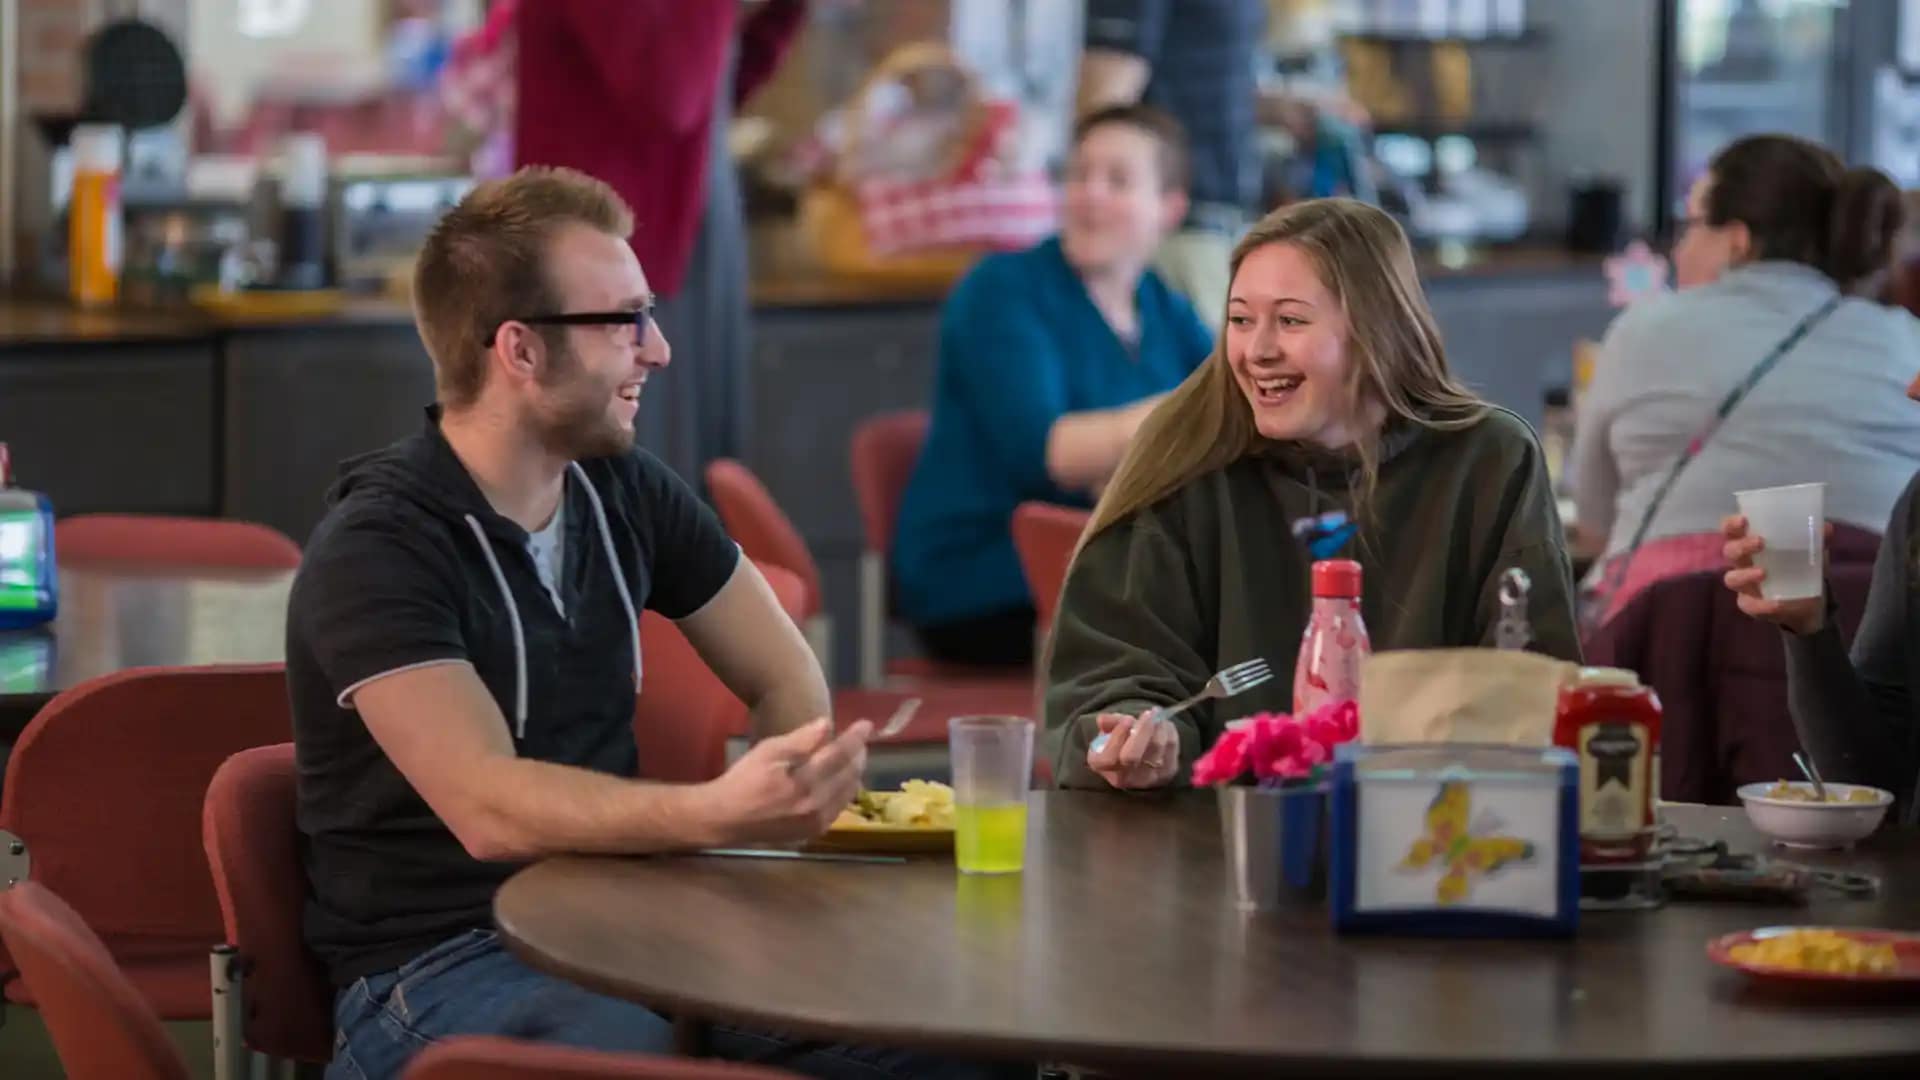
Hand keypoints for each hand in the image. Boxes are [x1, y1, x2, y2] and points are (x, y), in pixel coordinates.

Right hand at [700, 718, 872, 844]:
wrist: (726, 819)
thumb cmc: (744, 780)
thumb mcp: (768, 751)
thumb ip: (800, 740)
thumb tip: (827, 724)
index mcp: (804, 783)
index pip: (840, 755)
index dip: (856, 738)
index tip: (866, 725)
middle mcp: (816, 806)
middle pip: (850, 775)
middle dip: (858, 754)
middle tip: (859, 740)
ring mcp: (816, 823)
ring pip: (848, 793)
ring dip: (854, 773)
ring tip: (853, 757)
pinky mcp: (812, 832)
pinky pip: (838, 808)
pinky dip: (844, 791)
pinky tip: (839, 781)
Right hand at [1086, 711, 1179, 789]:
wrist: (1140, 759)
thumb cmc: (1120, 741)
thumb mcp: (1109, 731)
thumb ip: (1108, 723)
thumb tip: (1103, 720)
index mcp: (1103, 766)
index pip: (1109, 758)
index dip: (1118, 737)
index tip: (1127, 719)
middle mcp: (1124, 778)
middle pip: (1133, 756)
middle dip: (1142, 731)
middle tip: (1148, 713)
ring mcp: (1147, 779)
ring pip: (1155, 749)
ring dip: (1158, 727)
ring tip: (1156, 713)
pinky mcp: (1166, 774)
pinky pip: (1171, 749)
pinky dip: (1169, 731)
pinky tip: (1165, 723)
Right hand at [1721, 514, 1827, 636]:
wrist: (1808, 602)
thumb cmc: (1800, 567)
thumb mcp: (1811, 551)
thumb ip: (1816, 539)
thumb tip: (1825, 527)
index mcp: (1750, 544)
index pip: (1732, 531)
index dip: (1731, 525)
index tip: (1743, 519)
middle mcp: (1742, 563)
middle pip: (1729, 551)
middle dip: (1741, 546)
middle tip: (1760, 542)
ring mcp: (1744, 585)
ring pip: (1731, 578)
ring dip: (1745, 574)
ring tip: (1763, 573)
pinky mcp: (1750, 605)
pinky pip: (1749, 605)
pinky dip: (1760, 605)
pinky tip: (1775, 604)